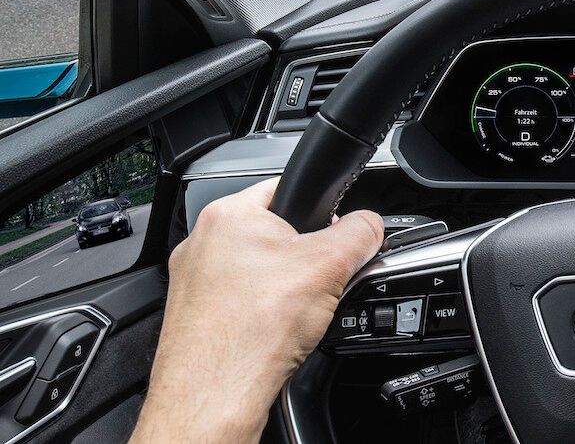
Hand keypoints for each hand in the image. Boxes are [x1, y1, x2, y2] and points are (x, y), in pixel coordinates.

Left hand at [130, 178, 382, 443]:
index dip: (322, 211)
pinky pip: (238, 300)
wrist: (214, 395)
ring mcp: (193, 281)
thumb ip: (360, 232)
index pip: (287, 189)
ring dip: (282, 287)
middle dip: (304, 257)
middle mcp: (202, 243)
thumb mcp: (332, 265)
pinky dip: (260, 312)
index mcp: (228, 214)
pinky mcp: (194, 315)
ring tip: (296, 312)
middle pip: (274, 234)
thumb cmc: (251, 332)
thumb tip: (371, 226)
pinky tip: (275, 332)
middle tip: (320, 282)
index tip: (335, 237)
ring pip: (256, 270)